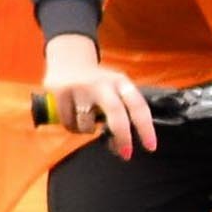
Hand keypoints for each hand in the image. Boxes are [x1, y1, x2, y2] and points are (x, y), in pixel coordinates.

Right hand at [39, 33, 155, 152]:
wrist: (68, 58)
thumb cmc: (97, 82)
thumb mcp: (114, 89)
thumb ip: (121, 114)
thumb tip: (120, 148)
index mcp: (120, 82)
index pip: (138, 105)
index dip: (146, 128)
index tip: (150, 146)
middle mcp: (101, 83)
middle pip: (116, 113)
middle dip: (123, 137)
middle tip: (127, 153)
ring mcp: (80, 88)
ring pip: (88, 125)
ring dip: (88, 130)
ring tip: (87, 118)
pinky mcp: (61, 93)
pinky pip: (69, 124)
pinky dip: (72, 126)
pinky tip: (73, 114)